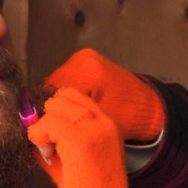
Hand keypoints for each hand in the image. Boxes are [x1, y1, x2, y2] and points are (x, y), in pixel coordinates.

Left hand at [27, 87, 129, 187]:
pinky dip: (40, 136)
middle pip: (63, 96)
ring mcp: (93, 128)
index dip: (56, 111)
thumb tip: (31, 130)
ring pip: (54, 107)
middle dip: (49, 116)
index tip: (49, 133)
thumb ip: (56, 144)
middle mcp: (103, 121)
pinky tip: (45, 155)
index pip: (75, 97)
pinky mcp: (80, 140)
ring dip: (44, 127)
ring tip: (48, 151)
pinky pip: (48, 124)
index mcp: (107, 125)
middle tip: (48, 143)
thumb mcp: (74, 162)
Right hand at [45, 48, 163, 143]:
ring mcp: (84, 58)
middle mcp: (84, 60)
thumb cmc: (128, 117)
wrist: (148, 106)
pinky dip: (66, 94)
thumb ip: (69, 119)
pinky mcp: (85, 61)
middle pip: (52, 86)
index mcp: (88, 72)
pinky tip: (73, 107)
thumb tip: (39, 125)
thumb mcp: (97, 121)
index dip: (47, 114)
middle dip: (52, 107)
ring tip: (66, 117)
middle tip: (55, 125)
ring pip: (57, 83)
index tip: (47, 129)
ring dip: (58, 100)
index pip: (53, 93)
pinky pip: (66, 78)